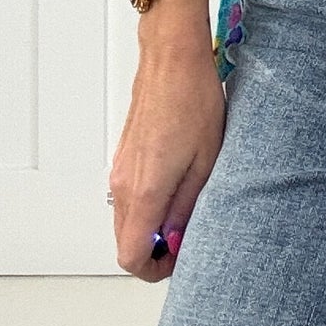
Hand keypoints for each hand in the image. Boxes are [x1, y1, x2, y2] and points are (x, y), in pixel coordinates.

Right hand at [108, 44, 224, 280]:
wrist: (171, 57)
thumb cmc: (194, 100)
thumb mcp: (207, 160)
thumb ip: (187, 207)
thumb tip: (175, 241)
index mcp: (145, 190)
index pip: (130, 256)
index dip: (155, 268)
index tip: (180, 258)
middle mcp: (123, 184)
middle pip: (125, 242)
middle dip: (155, 250)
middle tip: (189, 234)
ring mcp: (119, 169)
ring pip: (126, 220)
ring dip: (152, 226)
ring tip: (188, 206)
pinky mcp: (123, 156)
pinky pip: (129, 196)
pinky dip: (148, 204)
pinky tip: (178, 183)